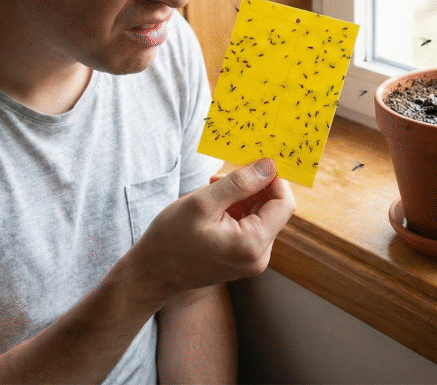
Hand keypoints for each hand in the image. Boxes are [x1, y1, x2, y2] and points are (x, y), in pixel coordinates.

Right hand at [131, 158, 295, 302]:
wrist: (152, 273)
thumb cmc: (171, 238)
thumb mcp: (203, 202)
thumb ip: (240, 183)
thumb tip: (270, 166)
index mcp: (252, 244)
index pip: (284, 203)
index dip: (273, 180)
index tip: (251, 164)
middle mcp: (259, 257)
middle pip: (273, 209)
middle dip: (251, 188)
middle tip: (218, 179)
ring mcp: (251, 260)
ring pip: (260, 216)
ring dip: (241, 199)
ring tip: (211, 194)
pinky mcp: (243, 259)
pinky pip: (250, 227)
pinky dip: (236, 212)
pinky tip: (212, 209)